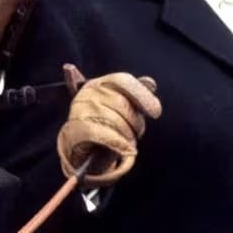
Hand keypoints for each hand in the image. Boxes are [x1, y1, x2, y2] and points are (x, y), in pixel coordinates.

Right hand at [56, 64, 160, 188]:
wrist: (79, 152)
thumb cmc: (103, 127)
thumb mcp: (118, 108)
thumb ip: (133, 93)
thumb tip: (150, 83)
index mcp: (97, 83)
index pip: (122, 80)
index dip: (142, 95)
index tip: (155, 112)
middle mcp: (87, 93)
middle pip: (122, 103)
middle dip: (135, 122)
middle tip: (136, 133)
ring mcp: (80, 111)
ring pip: (116, 121)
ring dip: (128, 136)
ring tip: (127, 143)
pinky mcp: (77, 130)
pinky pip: (108, 137)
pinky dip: (121, 145)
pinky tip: (125, 149)